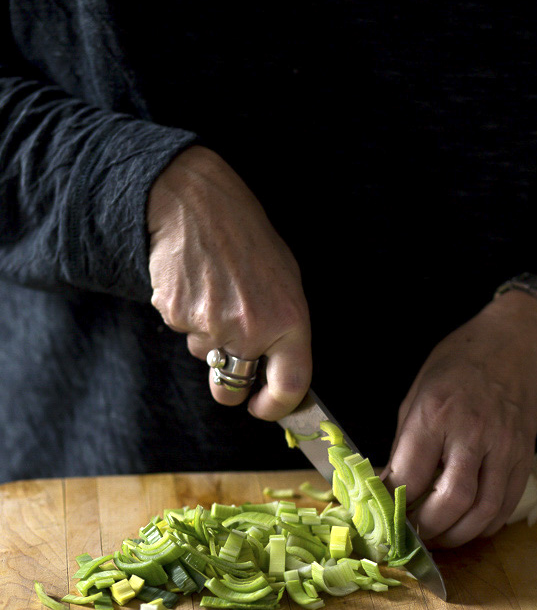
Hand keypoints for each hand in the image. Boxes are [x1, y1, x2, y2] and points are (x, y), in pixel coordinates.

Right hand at [147, 145, 310, 418]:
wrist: (195, 202)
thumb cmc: (246, 235)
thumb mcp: (285, 278)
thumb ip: (284, 326)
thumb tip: (277, 366)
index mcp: (287, 319)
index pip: (289, 385)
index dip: (275, 406)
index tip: (264, 407)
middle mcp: (249, 329)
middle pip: (232, 387)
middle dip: (230, 384)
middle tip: (229, 359)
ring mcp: (209, 325)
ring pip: (203, 354)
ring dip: (208, 335)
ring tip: (214, 290)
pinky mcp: (175, 314)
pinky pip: (182, 330)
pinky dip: (187, 314)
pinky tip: (194, 283)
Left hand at [381, 292, 536, 546]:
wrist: (513, 345)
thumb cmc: (457, 365)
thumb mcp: (417, 394)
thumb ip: (406, 443)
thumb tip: (390, 483)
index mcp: (435, 415)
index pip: (411, 474)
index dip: (394, 503)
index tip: (384, 514)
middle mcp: (471, 433)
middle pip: (451, 501)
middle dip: (428, 528)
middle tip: (412, 535)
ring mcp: (502, 447)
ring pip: (484, 511)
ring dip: (458, 535)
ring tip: (438, 538)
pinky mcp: (523, 457)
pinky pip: (506, 504)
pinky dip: (486, 525)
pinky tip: (468, 526)